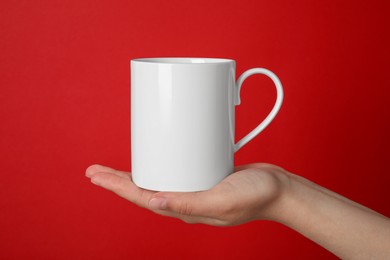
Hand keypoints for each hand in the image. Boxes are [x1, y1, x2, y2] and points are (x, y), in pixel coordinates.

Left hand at [85, 163, 290, 225]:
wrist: (278, 189)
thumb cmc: (254, 196)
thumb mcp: (221, 200)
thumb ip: (189, 204)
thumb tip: (153, 202)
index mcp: (186, 208)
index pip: (142, 198)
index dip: (117, 187)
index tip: (95, 176)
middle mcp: (186, 199)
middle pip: (144, 189)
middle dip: (118, 180)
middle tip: (96, 170)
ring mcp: (194, 188)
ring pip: (158, 180)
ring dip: (136, 172)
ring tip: (117, 166)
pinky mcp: (204, 175)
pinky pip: (176, 170)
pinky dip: (160, 164)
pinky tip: (156, 156)